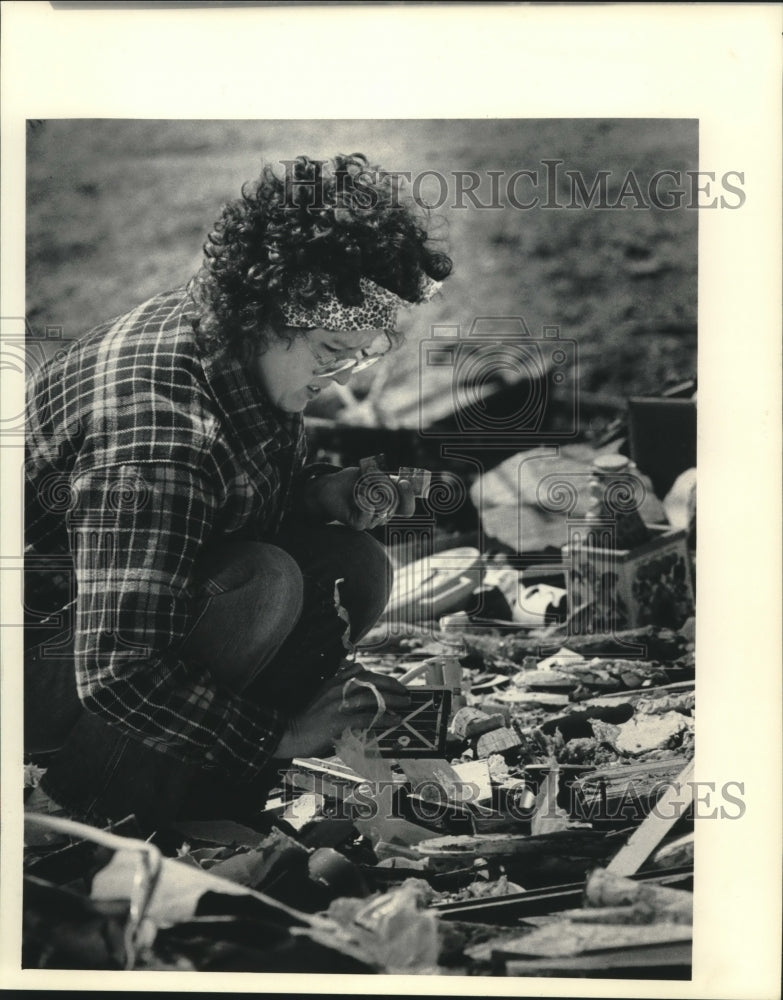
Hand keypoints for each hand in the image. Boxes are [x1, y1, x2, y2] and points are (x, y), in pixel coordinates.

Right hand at [273, 663, 411, 758]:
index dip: (380, 677)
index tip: (393, 683)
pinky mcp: (340, 721)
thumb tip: (359, 684)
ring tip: (404, 704)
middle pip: (371, 680)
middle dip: (392, 685)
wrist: (289, 733)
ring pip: (372, 696)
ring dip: (393, 700)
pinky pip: (367, 717)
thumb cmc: (307, 719)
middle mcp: (337, 689)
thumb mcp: (321, 695)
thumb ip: (338, 687)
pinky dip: (384, 718)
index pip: (362, 672)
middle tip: (404, 692)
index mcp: (333, 682)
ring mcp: (338, 704)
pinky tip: (393, 720)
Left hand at [303, 466, 415, 529]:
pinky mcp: (359, 524)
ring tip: (360, 485)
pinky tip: (358, 494)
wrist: (330, 487)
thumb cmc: (351, 481)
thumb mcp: (371, 474)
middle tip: (370, 475)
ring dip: (371, 492)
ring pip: (381, 509)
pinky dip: (363, 501)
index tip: (404, 482)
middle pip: (394, 505)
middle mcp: (382, 515)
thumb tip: (402, 481)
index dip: (409, 496)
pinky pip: (368, 513)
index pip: (407, 508)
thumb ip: (387, 479)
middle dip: (383, 486)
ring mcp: (371, 521)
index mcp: (390, 504)